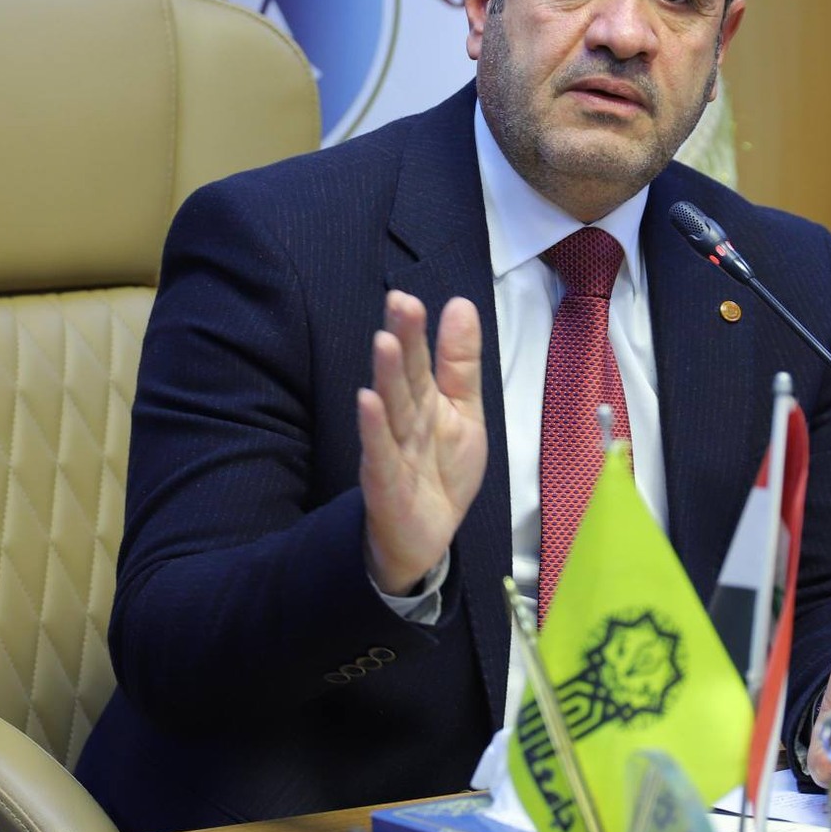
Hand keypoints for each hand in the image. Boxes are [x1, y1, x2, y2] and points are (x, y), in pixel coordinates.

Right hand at [358, 291, 487, 594]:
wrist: (427, 534)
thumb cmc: (441, 468)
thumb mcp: (463, 411)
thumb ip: (460, 362)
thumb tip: (460, 303)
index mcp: (425, 399)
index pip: (419, 359)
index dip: (414, 330)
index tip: (407, 297)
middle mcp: (405, 419)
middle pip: (403, 376)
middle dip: (402, 341)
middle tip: (399, 303)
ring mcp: (392, 450)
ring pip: (390, 409)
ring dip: (385, 376)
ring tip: (384, 341)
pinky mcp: (385, 483)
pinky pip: (379, 453)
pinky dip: (373, 429)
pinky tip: (366, 401)